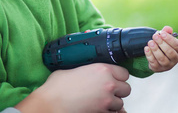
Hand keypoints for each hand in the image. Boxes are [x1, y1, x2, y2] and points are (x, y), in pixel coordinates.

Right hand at [15, 63, 130, 112]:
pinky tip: (98, 108)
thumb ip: (85, 68)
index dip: (118, 76)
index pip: (124, 73)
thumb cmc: (57, 86)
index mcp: (102, 69)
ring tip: (101, 100)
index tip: (113, 78)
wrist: (51, 103)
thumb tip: (86, 70)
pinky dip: (107, 111)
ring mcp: (106, 100)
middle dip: (118, 90)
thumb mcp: (72, 69)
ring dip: (113, 103)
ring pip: (121, 103)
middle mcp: (108, 84)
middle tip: (107, 90)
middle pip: (126, 89)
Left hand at [144, 25, 177, 71]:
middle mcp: (175, 59)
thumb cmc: (162, 46)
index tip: (162, 33)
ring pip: (162, 59)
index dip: (169, 39)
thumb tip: (167, 28)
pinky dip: (149, 55)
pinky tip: (146, 48)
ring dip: (155, 50)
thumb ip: (166, 33)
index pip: (177, 45)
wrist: (156, 58)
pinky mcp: (158, 68)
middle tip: (155, 36)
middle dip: (162, 43)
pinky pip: (154, 62)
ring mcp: (167, 65)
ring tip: (150, 42)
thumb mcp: (165, 39)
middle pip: (170, 52)